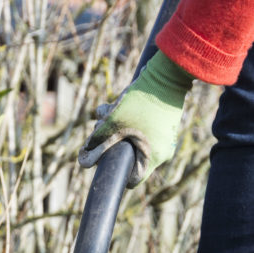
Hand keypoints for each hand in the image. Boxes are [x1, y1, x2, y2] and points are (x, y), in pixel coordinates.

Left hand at [79, 50, 193, 187]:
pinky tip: (120, 102)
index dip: (115, 173)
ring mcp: (167, 138)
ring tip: (108, 109)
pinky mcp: (167, 123)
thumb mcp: (113, 121)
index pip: (132, 180)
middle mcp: (163, 152)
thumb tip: (84, 161)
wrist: (170, 72)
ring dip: (117, 127)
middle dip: (111, 143)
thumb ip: (97, 141)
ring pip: (134, 140)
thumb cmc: (142, 100)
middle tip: (100, 127)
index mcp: (153, 158)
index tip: (103, 160)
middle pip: (130, 157)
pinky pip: (144, 128)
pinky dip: (130, 119)